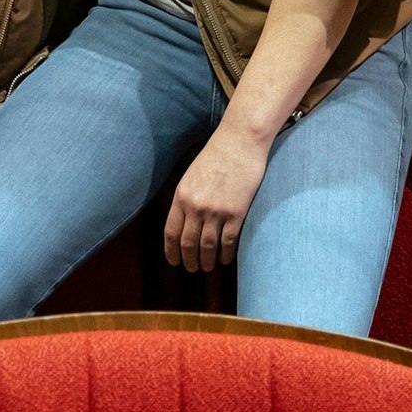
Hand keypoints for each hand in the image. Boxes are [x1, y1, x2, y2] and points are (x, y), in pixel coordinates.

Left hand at [163, 125, 269, 271]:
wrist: (240, 142)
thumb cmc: (216, 156)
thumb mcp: (191, 176)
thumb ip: (186, 199)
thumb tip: (184, 223)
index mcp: (181, 196)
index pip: (171, 232)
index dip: (171, 251)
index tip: (174, 261)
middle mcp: (196, 206)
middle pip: (188, 243)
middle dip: (189, 260)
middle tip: (191, 269)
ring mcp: (216, 211)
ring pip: (208, 246)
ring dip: (206, 261)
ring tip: (207, 268)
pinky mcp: (237, 213)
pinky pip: (228, 242)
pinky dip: (225, 255)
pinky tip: (224, 260)